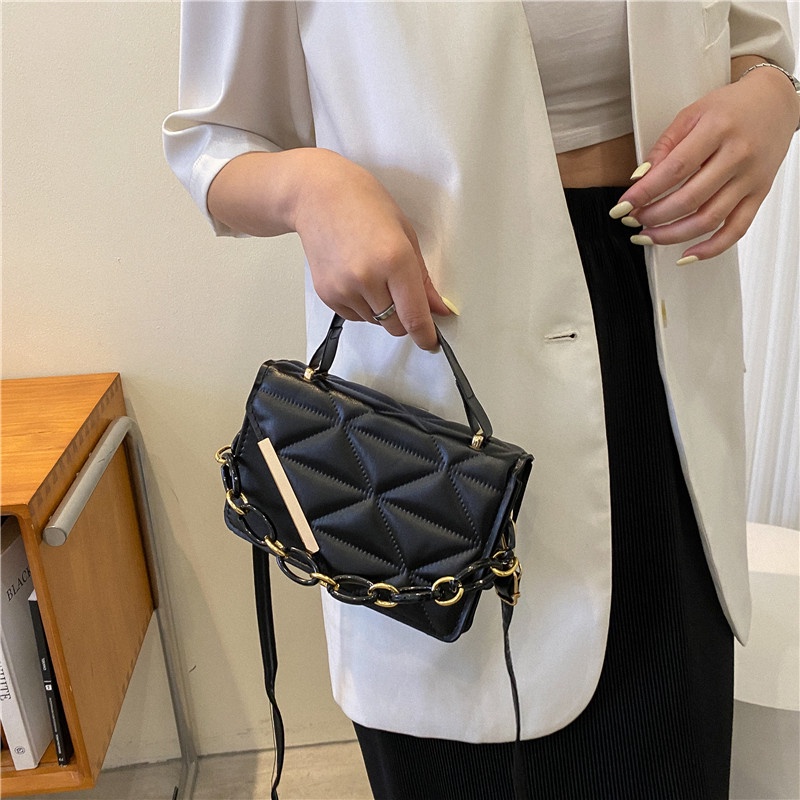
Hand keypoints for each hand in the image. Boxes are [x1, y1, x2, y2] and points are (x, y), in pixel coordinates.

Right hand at [292, 149, 448, 349]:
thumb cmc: (364, 205)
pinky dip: (362, 306)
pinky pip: (355, 316)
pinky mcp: (327, 295)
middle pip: (395, 325)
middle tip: (401, 294)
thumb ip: (423, 279)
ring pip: (375, 322)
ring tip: (373, 273)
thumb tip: (438, 309)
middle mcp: (368, 278)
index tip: (431, 343)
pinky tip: (357, 277)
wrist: (316, 196)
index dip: (426, 336)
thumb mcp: (405, 235)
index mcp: (394, 260)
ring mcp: (344, 289)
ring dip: (381, 309)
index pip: (414, 316)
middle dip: (404, 319)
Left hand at [613, 63, 798, 262]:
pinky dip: (711, 248)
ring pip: (708, 220)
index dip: (644, 193)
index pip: (674, 170)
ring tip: (648, 235)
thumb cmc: (731, 107)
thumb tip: (639, 178)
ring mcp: (750, 178)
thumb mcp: (692, 114)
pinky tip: (686, 254)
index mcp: (718, 129)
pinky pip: (736, 230)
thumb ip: (664, 146)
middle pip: (689, 199)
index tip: (623, 206)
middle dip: (653, 216)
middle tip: (632, 220)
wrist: (776, 102)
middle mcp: (738, 155)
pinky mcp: (759, 194)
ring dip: (672, 235)